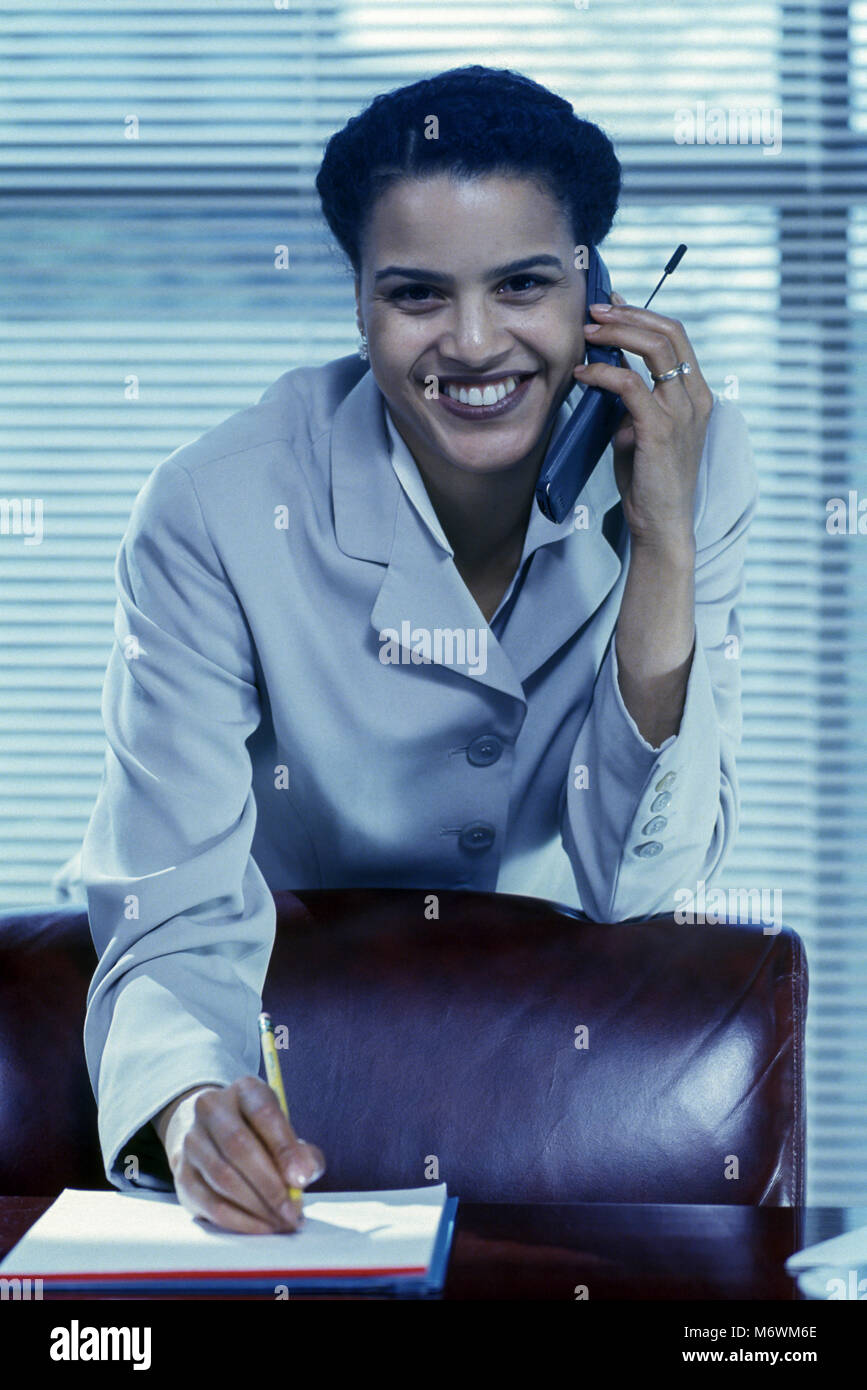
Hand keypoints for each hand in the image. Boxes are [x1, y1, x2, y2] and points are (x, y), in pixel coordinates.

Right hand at [154, 1079, 325, 1233]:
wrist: (211, 1133)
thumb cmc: (259, 1136)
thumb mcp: (284, 1133)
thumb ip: (302, 1153)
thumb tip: (303, 1176)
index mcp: (245, 1090)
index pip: (264, 1113)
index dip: (285, 1148)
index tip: (301, 1179)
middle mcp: (211, 1107)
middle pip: (239, 1146)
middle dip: (270, 1186)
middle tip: (292, 1212)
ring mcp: (191, 1139)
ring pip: (223, 1177)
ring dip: (256, 1207)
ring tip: (280, 1222)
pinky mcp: (181, 1172)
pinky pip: (209, 1202)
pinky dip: (238, 1220)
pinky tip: (259, 1226)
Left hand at [573, 289, 714, 554]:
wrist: (661, 522)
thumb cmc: (650, 479)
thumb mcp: (641, 428)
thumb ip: (632, 399)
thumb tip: (607, 369)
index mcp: (696, 395)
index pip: (676, 338)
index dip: (643, 315)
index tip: (612, 306)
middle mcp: (695, 398)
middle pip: (669, 333)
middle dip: (629, 315)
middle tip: (594, 311)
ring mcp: (682, 412)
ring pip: (654, 349)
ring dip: (616, 335)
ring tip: (587, 333)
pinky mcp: (661, 429)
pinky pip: (630, 385)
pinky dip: (603, 374)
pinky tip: (583, 375)